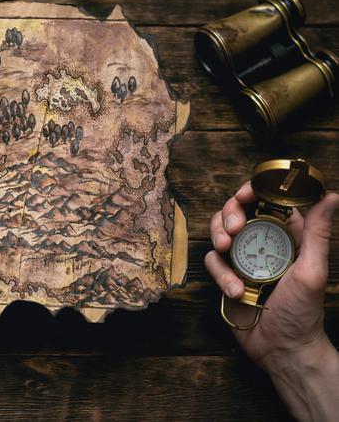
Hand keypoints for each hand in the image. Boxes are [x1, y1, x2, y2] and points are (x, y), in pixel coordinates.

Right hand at [206, 183, 338, 419]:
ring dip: (218, 238)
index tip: (244, 194)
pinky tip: (236, 290)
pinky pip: (213, 263)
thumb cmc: (303, 312)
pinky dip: (221, 274)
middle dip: (228, 215)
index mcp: (284, 236)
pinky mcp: (225, 276)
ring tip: (226, 250)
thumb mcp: (312, 269)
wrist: (281, 349)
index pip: (264, 202)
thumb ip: (318, 232)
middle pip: (235, 212)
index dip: (251, 192)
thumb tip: (331, 196)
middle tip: (232, 229)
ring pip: (218, 233)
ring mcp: (240, 259)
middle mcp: (260, 243)